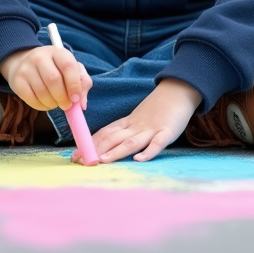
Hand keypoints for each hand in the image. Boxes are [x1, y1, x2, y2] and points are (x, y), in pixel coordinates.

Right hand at [0, 46, 91, 112]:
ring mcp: (26, 68)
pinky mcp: (16, 81)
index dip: (74, 84)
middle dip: (63, 97)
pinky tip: (45, 103)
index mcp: (57, 52)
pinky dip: (41, 106)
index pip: (68, 66)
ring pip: (42, 92)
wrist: (23, 62)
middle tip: (66, 105)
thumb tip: (82, 103)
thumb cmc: (54, 68)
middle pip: (53, 80)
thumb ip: (82, 82)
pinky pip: (31, 99)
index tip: (76, 99)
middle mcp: (40, 57)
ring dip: (52, 103)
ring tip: (56, 103)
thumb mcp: (71, 68)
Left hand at [74, 78, 199, 163]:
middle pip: (113, 138)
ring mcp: (152, 129)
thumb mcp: (137, 118)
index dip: (89, 145)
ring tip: (103, 160)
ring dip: (116, 151)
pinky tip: (139, 159)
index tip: (75, 155)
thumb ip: (124, 131)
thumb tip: (105, 146)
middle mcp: (136, 126)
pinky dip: (149, 151)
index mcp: (128, 123)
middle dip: (96, 151)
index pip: (105, 133)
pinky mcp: (168, 131)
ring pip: (132, 141)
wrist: (179, 90)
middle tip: (81, 162)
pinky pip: (158, 143)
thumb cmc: (158, 108)